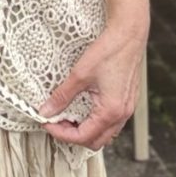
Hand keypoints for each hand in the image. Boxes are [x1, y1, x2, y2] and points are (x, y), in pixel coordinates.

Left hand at [40, 18, 146, 150]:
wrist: (129, 34)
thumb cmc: (109, 51)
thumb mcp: (80, 74)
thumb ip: (62, 96)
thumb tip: (46, 110)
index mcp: (110, 111)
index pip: (83, 136)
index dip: (61, 133)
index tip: (47, 123)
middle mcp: (122, 114)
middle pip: (95, 141)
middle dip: (73, 136)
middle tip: (56, 122)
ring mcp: (127, 109)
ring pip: (105, 134)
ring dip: (86, 130)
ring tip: (68, 117)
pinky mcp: (127, 101)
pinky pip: (112, 123)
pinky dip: (96, 123)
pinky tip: (84, 109)